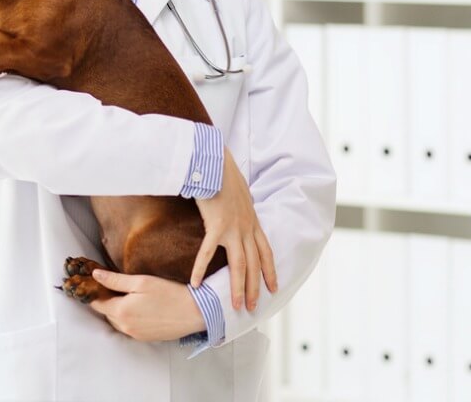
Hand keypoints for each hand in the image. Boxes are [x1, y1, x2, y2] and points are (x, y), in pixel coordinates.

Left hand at [87, 269, 204, 341]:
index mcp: (121, 311)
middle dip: (106, 300)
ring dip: (116, 310)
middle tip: (112, 285)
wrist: (193, 312)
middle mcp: (125, 326)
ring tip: (126, 296)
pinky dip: (127, 318)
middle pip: (106, 313)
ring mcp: (135, 334)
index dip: (93, 292)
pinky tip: (138, 308)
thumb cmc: (168, 293)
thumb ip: (115, 280)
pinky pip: (128, 327)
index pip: (97, 303)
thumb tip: (95, 275)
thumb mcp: (141, 281)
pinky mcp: (144, 338)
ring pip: (117, 321)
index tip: (93, 283)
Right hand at [192, 148, 276, 310]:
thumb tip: (240, 209)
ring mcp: (233, 228)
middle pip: (254, 264)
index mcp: (253, 221)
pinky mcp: (216, 225)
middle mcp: (246, 228)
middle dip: (256, 288)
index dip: (271, 271)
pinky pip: (207, 253)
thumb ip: (242, 207)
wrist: (216, 162)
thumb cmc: (224, 174)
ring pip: (239, 265)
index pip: (266, 252)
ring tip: (237, 305)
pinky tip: (196, 284)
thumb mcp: (240, 193)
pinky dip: (201, 269)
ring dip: (238, 287)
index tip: (274, 288)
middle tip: (253, 308)